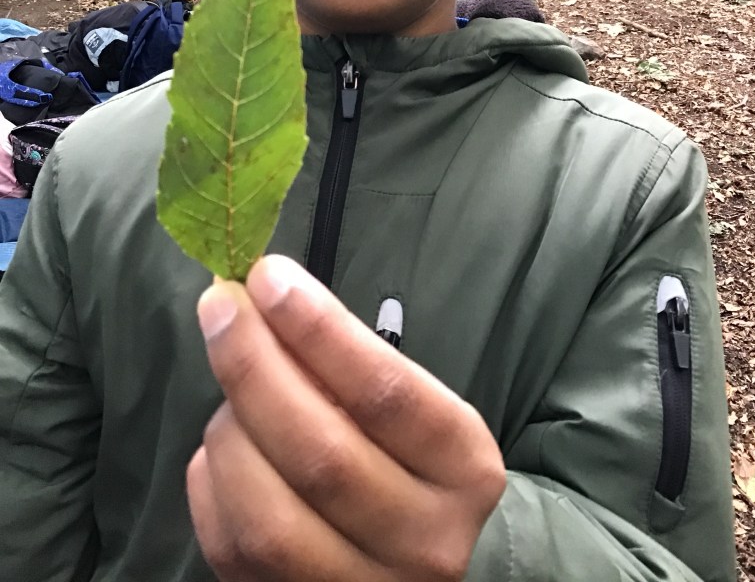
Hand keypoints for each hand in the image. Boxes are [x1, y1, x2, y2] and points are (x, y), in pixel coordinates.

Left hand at [188, 255, 504, 581]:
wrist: (424, 559)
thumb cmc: (410, 454)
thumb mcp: (413, 404)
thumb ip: (349, 364)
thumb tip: (261, 300)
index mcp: (464, 468)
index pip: (385, 392)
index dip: (319, 330)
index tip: (268, 277)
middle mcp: (425, 541)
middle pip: (320, 453)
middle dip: (254, 367)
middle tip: (220, 307)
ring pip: (267, 512)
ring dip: (230, 430)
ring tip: (232, 393)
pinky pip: (231, 546)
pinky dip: (213, 481)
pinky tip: (226, 447)